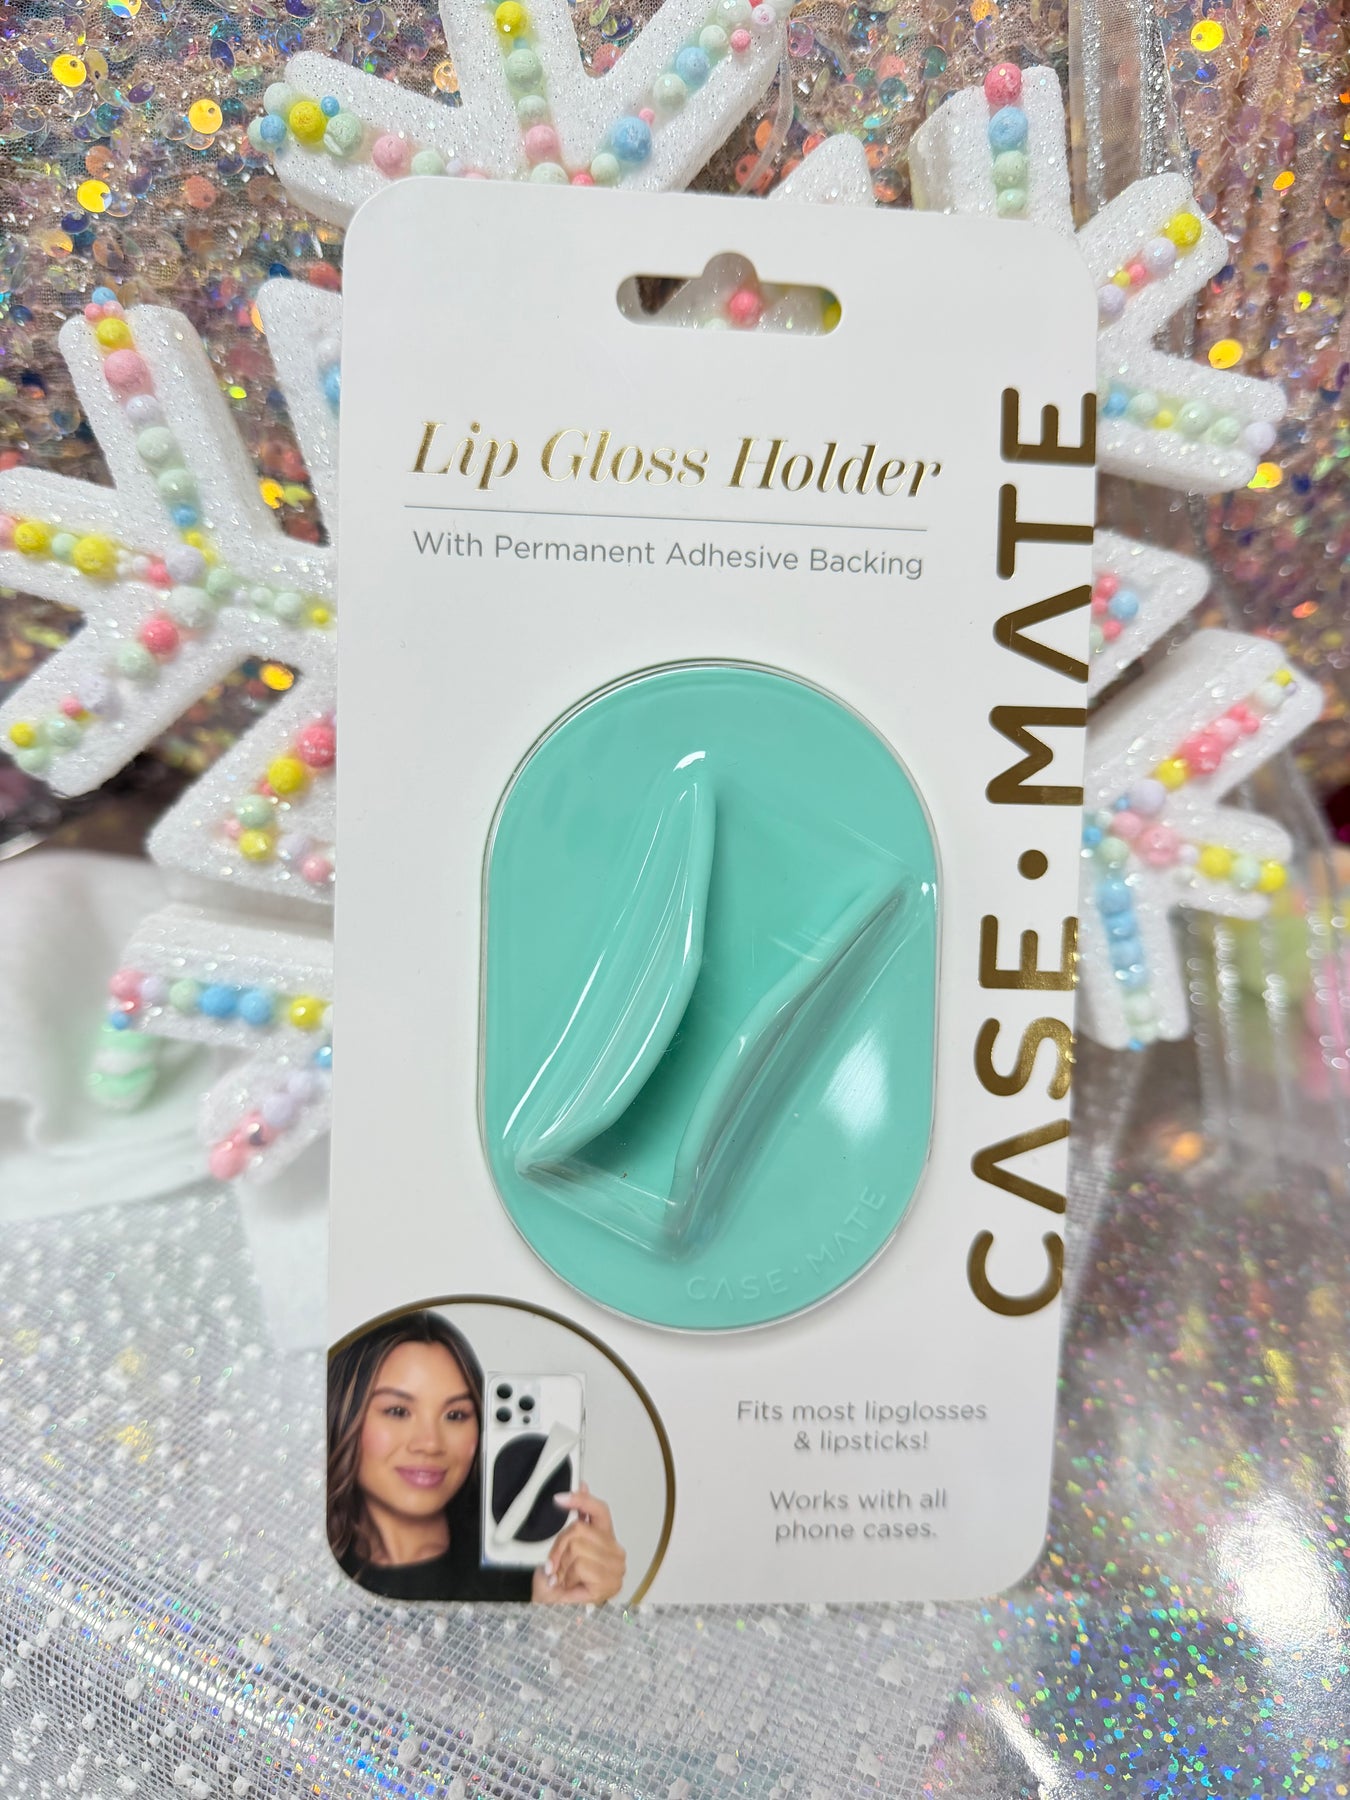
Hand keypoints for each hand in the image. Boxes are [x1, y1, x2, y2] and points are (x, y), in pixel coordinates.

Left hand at [531, 1483, 625, 1605]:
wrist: (554, 1616)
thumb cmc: (559, 1587)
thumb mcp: (562, 1548)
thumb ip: (575, 1518)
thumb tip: (583, 1486)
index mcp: (605, 1539)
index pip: (600, 1511)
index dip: (581, 1500)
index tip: (561, 1498)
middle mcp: (615, 1551)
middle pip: (579, 1529)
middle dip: (558, 1547)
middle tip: (554, 1565)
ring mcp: (615, 1568)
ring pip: (577, 1547)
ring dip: (561, 1565)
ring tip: (562, 1579)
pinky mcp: (610, 1582)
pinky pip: (580, 1565)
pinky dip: (566, 1576)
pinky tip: (568, 1586)